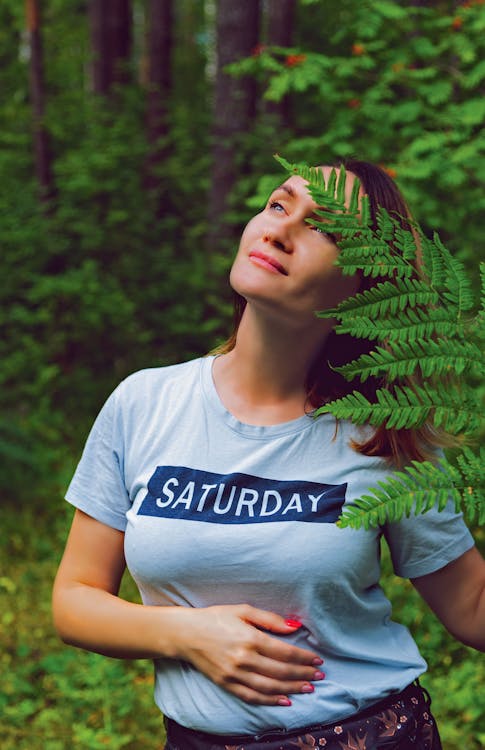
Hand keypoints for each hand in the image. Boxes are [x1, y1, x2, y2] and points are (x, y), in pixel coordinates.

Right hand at [173, 604, 324, 705]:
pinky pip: (252, 696)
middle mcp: (243, 658)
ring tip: (309, 688)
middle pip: (281, 671)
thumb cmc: (216, 617)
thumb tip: (294, 627)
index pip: (284, 652)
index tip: (317, 659)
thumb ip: (269, 619)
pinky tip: (285, 700)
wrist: (186, 634)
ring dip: (292, 688)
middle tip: (320, 676)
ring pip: (270, 686)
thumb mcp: (243, 610)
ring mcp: (234, 674)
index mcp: (249, 638)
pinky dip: (271, 700)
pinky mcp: (226, 684)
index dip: (303, 657)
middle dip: (303, 674)